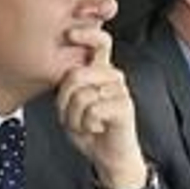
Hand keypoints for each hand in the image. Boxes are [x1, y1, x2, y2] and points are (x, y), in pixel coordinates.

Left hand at [55, 27, 146, 188]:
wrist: (109, 155)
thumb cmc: (90, 129)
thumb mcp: (71, 105)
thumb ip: (69, 86)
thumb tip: (66, 73)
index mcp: (100, 71)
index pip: (98, 43)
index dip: (86, 34)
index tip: (70, 33)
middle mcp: (112, 76)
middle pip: (76, 75)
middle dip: (65, 102)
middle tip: (71, 117)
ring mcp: (120, 90)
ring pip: (82, 96)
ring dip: (75, 118)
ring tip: (86, 124)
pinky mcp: (125, 106)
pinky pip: (92, 110)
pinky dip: (87, 125)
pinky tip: (97, 128)